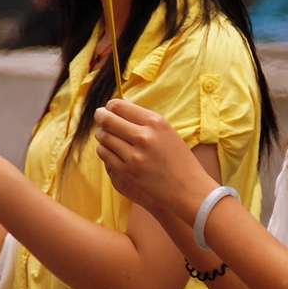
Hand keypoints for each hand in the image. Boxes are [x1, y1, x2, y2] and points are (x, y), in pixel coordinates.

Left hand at [95, 99, 214, 222]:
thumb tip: (122, 100)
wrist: (187, 187)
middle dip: (100, 116)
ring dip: (101, 134)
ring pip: (103, 137)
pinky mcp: (127, 172)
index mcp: (155, 122)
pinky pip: (104, 154)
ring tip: (106, 134)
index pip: (119, 106)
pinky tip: (110, 148)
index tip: (109, 108)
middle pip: (107, 120)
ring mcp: (134, 156)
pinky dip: (104, 148)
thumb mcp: (166, 130)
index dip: (110, 106)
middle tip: (100, 116)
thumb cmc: (178, 157)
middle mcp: (144, 137)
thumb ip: (142, 116)